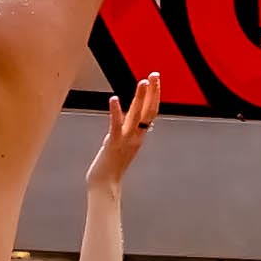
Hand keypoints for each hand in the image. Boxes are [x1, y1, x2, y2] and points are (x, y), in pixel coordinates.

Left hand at [88, 73, 166, 195]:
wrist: (105, 185)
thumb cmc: (110, 166)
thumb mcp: (122, 145)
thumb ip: (126, 131)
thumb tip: (127, 120)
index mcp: (139, 136)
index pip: (150, 112)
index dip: (154, 95)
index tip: (155, 79)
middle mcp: (136, 136)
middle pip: (149, 111)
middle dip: (153, 92)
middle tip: (155, 74)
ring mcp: (126, 140)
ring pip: (137, 115)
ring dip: (140, 98)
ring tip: (143, 81)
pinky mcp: (113, 143)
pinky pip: (116, 125)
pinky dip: (116, 111)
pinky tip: (113, 98)